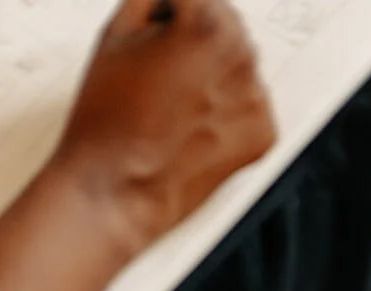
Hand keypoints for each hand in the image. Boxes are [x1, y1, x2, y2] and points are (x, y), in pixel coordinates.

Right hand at [55, 0, 276, 256]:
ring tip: (172, 99)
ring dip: (212, 68)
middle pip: (224, 22)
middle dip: (195, 33)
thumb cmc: (109, 123)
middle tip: (159, 66)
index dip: (168, 6)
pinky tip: (192, 123)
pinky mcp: (261, 135)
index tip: (158, 23)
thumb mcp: (115, 32)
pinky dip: (226, 106)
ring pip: (237, 62)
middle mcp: (241, 61)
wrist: (116, 191)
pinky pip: (247, 102)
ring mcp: (255, 100)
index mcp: (207, 26)